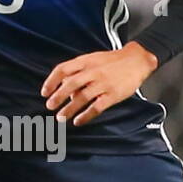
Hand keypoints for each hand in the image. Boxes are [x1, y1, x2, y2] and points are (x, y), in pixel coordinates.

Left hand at [40, 42, 158, 126]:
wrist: (138, 60)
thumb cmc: (113, 61)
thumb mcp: (93, 59)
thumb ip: (79, 71)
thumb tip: (66, 90)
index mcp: (86, 61)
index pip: (63, 69)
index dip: (51, 81)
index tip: (44, 92)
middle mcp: (93, 72)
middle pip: (70, 84)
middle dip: (57, 96)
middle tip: (49, 105)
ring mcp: (103, 83)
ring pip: (82, 97)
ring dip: (69, 109)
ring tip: (60, 118)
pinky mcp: (113, 95)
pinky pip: (96, 107)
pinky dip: (85, 116)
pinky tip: (78, 121)